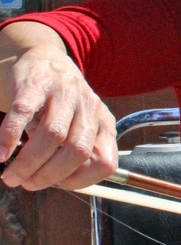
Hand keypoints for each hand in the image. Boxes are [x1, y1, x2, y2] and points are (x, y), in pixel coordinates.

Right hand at [0, 46, 117, 190]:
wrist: (46, 59)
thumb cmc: (62, 103)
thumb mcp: (80, 125)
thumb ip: (77, 151)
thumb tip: (57, 182)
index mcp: (103, 123)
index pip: (105, 162)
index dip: (81, 180)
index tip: (58, 185)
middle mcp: (88, 107)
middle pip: (76, 150)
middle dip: (49, 175)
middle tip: (26, 184)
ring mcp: (63, 94)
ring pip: (52, 135)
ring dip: (29, 162)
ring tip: (11, 176)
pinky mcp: (36, 85)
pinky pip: (23, 113)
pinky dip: (9, 137)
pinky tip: (1, 154)